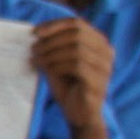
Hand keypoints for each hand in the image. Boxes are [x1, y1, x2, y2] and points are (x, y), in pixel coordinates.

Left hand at [32, 17, 113, 131]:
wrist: (79, 114)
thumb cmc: (69, 86)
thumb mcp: (59, 61)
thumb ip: (53, 47)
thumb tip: (35, 34)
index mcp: (98, 43)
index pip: (77, 24)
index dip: (54, 25)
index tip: (35, 32)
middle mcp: (106, 52)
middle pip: (77, 34)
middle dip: (51, 40)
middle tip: (33, 49)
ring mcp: (105, 67)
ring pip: (76, 49)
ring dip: (51, 53)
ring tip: (36, 59)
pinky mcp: (99, 81)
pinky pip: (77, 66)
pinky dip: (57, 65)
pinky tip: (46, 69)